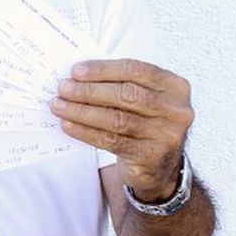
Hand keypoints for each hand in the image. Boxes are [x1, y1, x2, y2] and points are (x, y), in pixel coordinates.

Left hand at [50, 58, 192, 199]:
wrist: (159, 166)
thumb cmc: (145, 122)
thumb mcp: (144, 99)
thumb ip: (120, 84)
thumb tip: (77, 76)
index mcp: (175, 87)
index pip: (136, 70)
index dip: (104, 69)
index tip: (76, 71)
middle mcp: (176, 110)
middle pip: (126, 94)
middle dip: (89, 90)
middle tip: (63, 88)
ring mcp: (166, 135)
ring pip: (116, 118)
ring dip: (82, 111)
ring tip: (59, 106)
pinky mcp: (150, 156)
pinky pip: (111, 140)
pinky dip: (86, 131)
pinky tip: (68, 125)